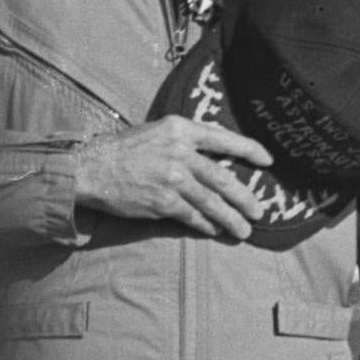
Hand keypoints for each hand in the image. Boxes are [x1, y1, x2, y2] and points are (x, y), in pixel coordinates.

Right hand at [72, 118, 273, 239]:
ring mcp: (172, 178)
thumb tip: (217, 151)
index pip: (223, 138)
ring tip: (244, 230)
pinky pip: (191, 216)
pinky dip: (205, 225)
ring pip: (211, 202)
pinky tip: (214, 230)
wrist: (91, 168)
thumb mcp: (158, 131)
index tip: (268, 160)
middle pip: (222, 177)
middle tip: (259, 211)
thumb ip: (187, 139)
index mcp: (180, 129)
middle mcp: (180, 152)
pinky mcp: (162, 202)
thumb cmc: (124, 149)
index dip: (249, 149)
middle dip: (244, 197)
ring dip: (230, 218)